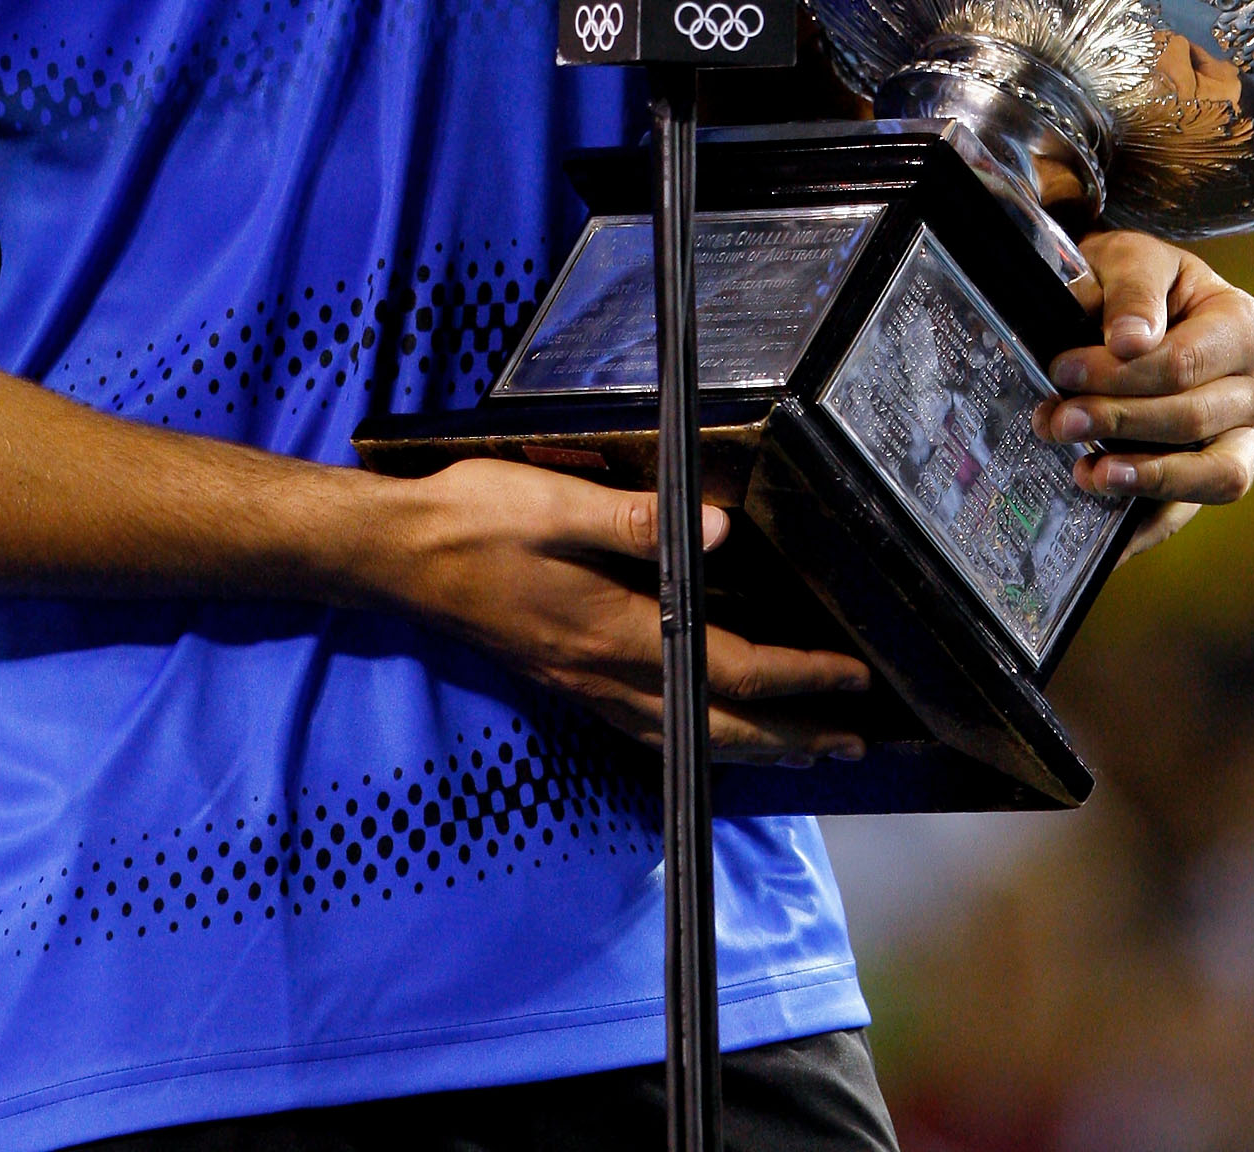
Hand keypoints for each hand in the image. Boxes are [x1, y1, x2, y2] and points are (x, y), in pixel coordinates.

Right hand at [389, 457, 869, 764]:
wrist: (398, 557)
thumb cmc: (474, 522)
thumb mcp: (556, 506)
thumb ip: (639, 522)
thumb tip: (717, 531)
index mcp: (615, 635)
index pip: (730, 670)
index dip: (799, 677)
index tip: (852, 677)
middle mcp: (605, 678)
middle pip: (719, 725)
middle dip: (793, 735)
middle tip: (854, 739)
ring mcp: (583, 688)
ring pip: (687, 737)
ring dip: (753, 746)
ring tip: (803, 747)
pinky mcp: (565, 682)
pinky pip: (649, 730)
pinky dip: (697, 738)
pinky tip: (705, 729)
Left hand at [1031, 230, 1253, 558]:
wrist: (1128, 299)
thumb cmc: (1135, 278)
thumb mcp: (1130, 259)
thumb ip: (1132, 291)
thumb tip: (1129, 340)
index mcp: (1245, 326)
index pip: (1186, 362)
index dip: (1123, 373)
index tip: (1063, 371)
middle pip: (1193, 417)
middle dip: (1118, 421)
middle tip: (1058, 420)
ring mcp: (1243, 437)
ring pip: (1213, 473)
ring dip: (1146, 477)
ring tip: (1086, 474)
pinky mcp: (1212, 476)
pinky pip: (1191, 511)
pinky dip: (1147, 522)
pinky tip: (1102, 521)